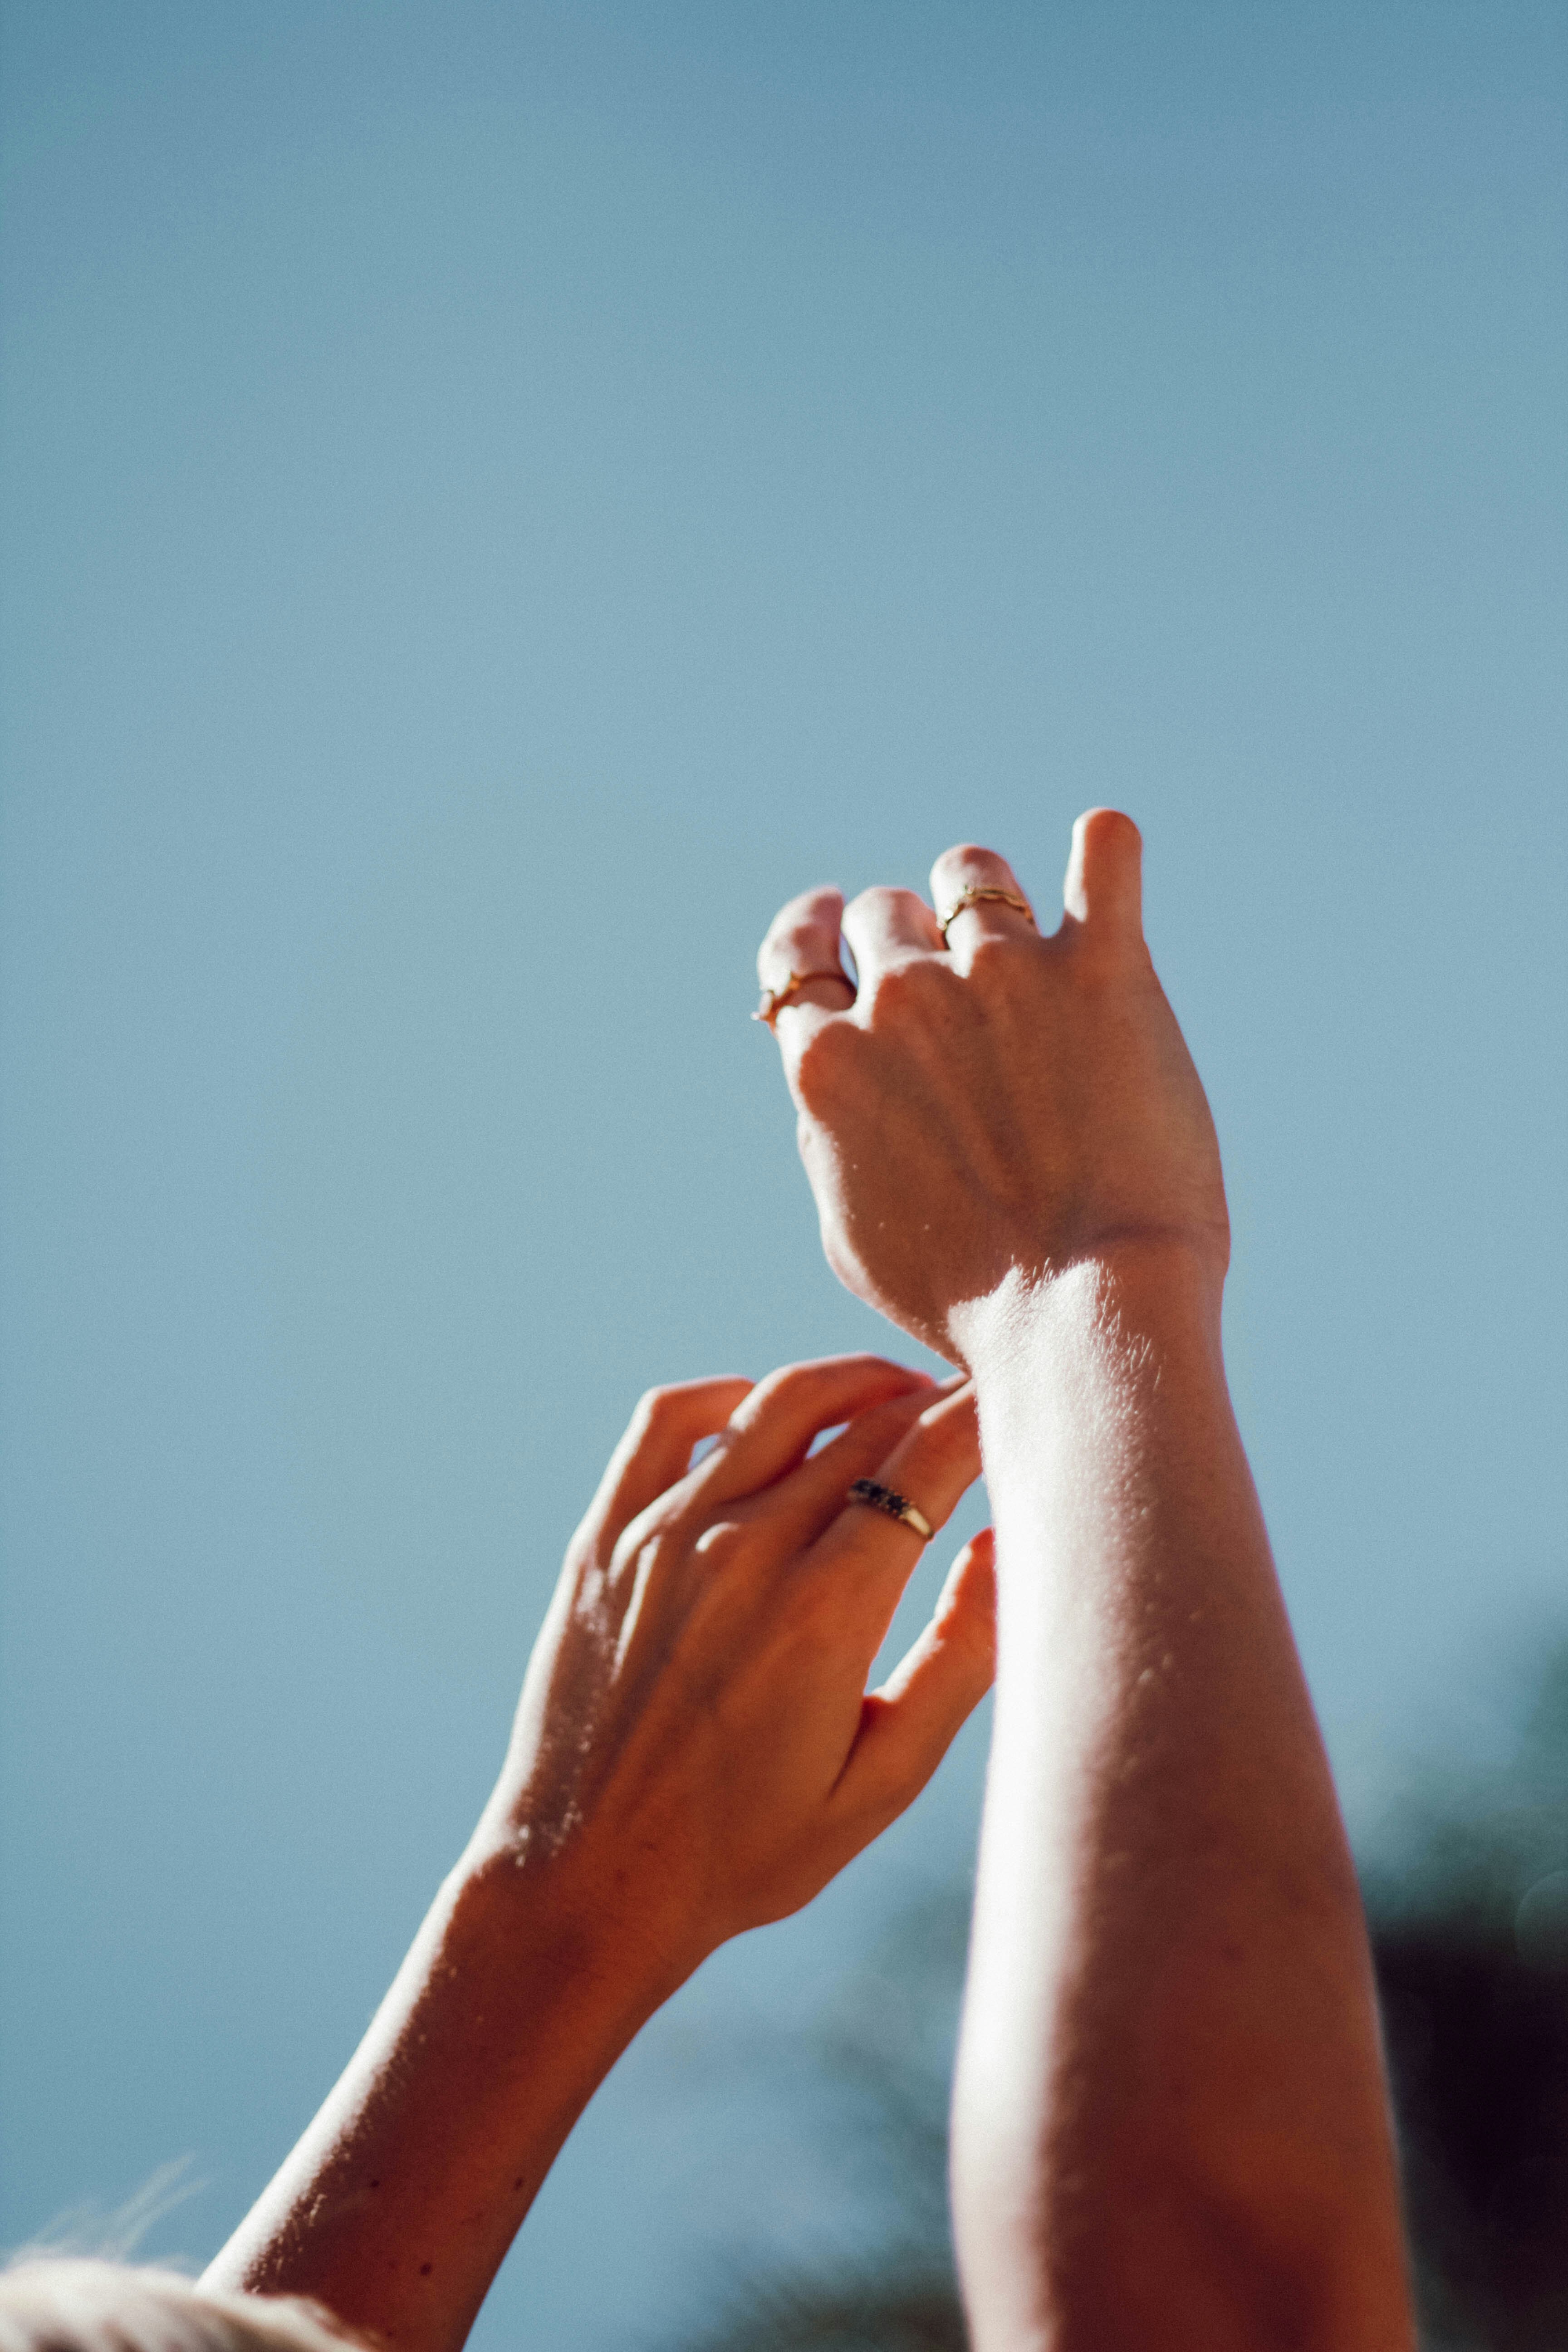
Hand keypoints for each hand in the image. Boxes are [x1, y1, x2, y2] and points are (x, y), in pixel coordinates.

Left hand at [473, 1354, 994, 1974]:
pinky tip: (762, 1409)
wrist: (586, 1884)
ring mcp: (661, 1533)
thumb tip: (1005, 1545)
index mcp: (824, 1611)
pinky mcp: (603, 1537)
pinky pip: (666, 1419)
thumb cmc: (748, 1852)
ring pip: (776, 1402)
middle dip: (935, 1400)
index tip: (1022, 1411)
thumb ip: (960, 1658)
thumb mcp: (881, 1780)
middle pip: (866, 1425)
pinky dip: (726, 1394)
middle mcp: (742, 1550)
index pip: (929, 1461)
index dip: (985, 1420)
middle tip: (975, 1401)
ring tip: (894, 1394)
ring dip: (850, 1382)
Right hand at [756, 812, 1228, 1359]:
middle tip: (954, 985)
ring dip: (988, 897)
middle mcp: (902, 998)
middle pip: (887, 912)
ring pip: (973, 871)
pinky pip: (1106, 855)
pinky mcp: (1104, 969)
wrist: (1079, 1318)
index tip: (837, 930)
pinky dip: (1106, 847)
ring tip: (1024, 936)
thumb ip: (830, 1137)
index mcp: (828, 1062)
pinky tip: (1106, 851)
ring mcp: (1001, 972)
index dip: (817, 937)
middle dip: (913, 937)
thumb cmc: (966, 1302)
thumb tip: (829, 1086)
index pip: (796, 955)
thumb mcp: (851, 1233)